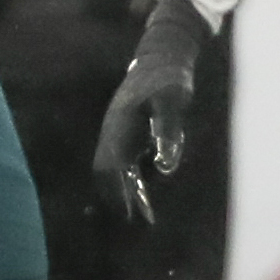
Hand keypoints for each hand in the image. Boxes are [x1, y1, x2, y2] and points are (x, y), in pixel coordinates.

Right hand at [93, 0, 215, 221]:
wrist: (163, 55)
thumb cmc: (169, 79)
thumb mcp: (172, 102)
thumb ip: (168, 133)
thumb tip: (164, 169)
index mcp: (118, 127)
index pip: (109, 167)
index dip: (116, 192)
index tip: (127, 215)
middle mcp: (114, 133)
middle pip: (107, 173)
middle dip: (117, 198)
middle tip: (132, 223)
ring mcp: (120, 134)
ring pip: (116, 172)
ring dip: (127, 194)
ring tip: (144, 220)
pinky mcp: (130, 134)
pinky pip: (126, 165)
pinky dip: (134, 184)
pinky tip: (148, 201)